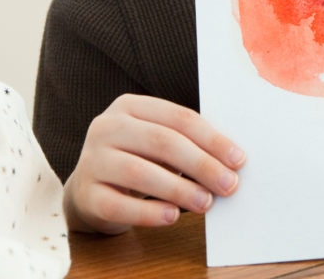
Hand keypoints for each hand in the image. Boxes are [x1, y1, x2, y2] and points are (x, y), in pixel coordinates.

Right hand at [63, 95, 245, 233]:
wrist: (89, 190)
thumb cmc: (136, 160)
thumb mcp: (155, 142)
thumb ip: (186, 143)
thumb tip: (231, 161)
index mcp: (129, 106)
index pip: (178, 118)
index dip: (211, 139)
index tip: (238, 160)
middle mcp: (106, 126)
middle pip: (162, 142)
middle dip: (201, 164)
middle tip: (228, 184)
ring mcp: (92, 159)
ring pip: (139, 172)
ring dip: (179, 189)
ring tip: (206, 203)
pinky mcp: (85, 193)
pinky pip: (120, 204)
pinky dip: (149, 212)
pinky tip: (172, 216)